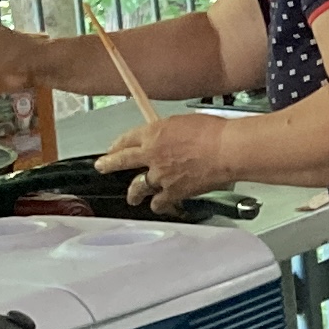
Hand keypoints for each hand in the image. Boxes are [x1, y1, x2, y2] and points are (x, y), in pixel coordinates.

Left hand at [99, 108, 240, 203]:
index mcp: (153, 133)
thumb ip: (169, 133)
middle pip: (122, 161)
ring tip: (131, 197)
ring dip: (133, 193)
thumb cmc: (214, 133)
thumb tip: (167, 138)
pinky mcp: (173, 192)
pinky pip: (159, 202)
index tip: (113, 148)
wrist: (226, 150)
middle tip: (102, 167)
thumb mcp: (184, 122)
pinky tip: (158, 206)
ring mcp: (160, 176)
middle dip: (109, 164)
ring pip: (138, 187)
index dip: (117, 145)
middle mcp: (151, 155)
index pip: (127, 139)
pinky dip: (158, 205)